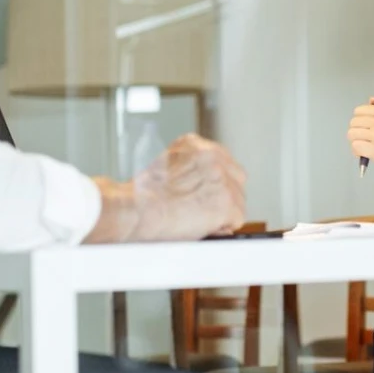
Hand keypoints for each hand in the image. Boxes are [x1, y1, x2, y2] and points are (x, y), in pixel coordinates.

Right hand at [129, 134, 246, 240]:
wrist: (135, 210)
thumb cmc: (140, 195)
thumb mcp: (164, 165)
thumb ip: (188, 169)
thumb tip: (202, 189)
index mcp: (195, 144)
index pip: (223, 162)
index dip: (217, 183)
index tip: (210, 194)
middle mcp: (212, 156)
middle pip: (236, 179)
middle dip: (225, 196)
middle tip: (205, 211)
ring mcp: (222, 179)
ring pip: (238, 201)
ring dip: (222, 214)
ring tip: (196, 220)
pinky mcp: (226, 203)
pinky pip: (236, 220)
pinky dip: (222, 228)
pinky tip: (202, 227)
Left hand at [348, 97, 373, 181]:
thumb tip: (371, 100)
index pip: (359, 111)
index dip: (359, 120)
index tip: (365, 128)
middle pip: (353, 123)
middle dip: (356, 131)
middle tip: (364, 138)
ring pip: (352, 134)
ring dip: (355, 141)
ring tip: (364, 145)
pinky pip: (355, 146)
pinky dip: (357, 151)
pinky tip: (364, 153)